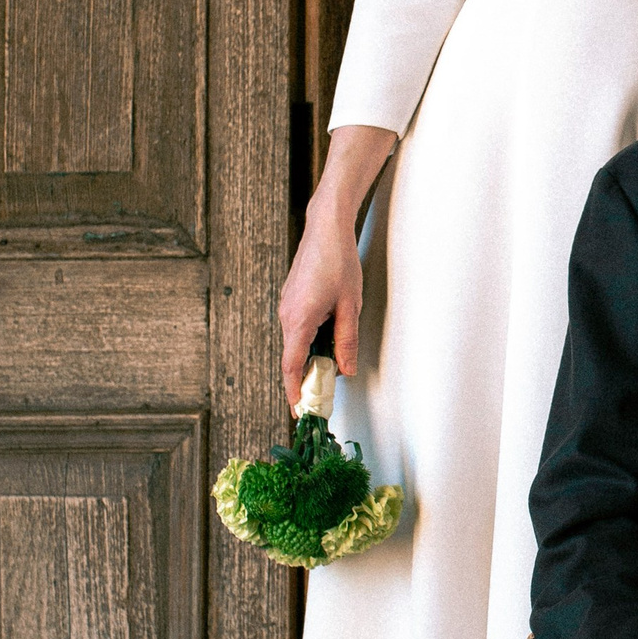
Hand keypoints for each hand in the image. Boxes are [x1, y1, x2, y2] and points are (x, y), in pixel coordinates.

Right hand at [277, 124, 394, 411]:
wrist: (326, 228)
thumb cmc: (339, 262)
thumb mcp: (351, 306)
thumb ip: (347, 341)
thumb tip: (345, 370)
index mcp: (299, 319)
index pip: (292, 365)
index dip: (293, 391)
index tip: (298, 410)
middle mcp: (287, 314)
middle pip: (294, 357)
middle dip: (307, 378)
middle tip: (324, 396)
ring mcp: (287, 306)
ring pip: (297, 343)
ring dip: (311, 358)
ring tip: (331, 370)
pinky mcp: (291, 299)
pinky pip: (298, 329)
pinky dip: (309, 342)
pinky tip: (328, 341)